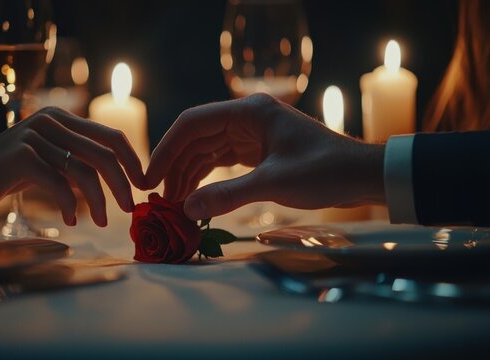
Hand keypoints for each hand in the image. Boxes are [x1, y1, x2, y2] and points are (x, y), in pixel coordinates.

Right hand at [0, 107, 145, 226]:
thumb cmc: (2, 176)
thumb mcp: (44, 161)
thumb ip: (73, 160)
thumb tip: (115, 176)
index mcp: (60, 117)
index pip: (111, 135)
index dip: (132, 161)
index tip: (143, 185)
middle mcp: (50, 120)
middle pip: (105, 152)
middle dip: (123, 183)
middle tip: (131, 208)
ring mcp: (35, 136)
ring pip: (85, 170)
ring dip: (100, 200)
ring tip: (103, 221)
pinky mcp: (21, 156)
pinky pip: (59, 184)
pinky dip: (70, 205)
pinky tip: (71, 219)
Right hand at [145, 93, 384, 220]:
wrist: (362, 176)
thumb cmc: (325, 172)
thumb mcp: (274, 183)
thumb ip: (228, 195)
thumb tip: (186, 210)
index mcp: (248, 112)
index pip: (193, 123)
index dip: (167, 149)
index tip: (150, 177)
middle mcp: (246, 117)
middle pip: (196, 137)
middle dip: (176, 166)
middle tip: (160, 198)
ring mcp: (251, 133)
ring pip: (207, 151)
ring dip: (190, 175)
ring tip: (175, 203)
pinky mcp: (258, 151)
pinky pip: (222, 162)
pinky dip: (208, 178)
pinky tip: (196, 196)